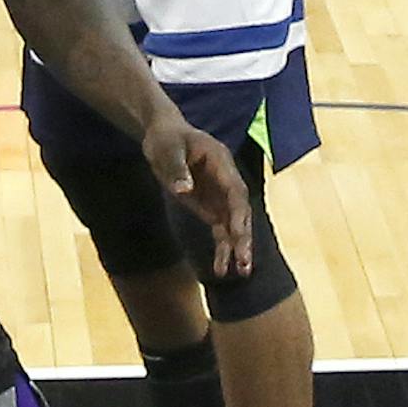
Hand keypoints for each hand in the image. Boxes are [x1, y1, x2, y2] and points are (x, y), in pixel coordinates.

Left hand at [142, 110, 253, 279]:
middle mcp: (227, 180)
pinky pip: (220, 229)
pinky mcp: (211, 206)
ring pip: (233, 224)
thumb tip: (184, 190)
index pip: (235, 190)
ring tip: (241, 272)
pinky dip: (222, 247)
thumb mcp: (167, 148)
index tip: (237, 233)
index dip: (238, 212)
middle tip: (244, 261)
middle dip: (243, 236)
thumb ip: (176, 169)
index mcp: (221, 162)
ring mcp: (220, 195)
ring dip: (237, 247)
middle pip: (240, 211)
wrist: (162, 134)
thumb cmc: (166, 137)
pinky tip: (221, 268)